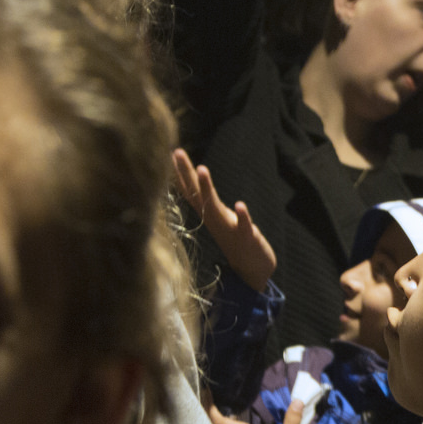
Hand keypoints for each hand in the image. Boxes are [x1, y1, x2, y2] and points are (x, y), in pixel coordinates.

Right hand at [175, 149, 275, 291]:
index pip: (191, 191)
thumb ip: (208, 203)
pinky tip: (240, 204)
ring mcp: (229, 229)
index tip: (171, 152)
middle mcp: (214, 220)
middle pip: (197, 194)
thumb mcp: (219, 219)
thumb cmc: (235, 240)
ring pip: (215, 208)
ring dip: (207, 189)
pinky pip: (243, 226)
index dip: (181, 173)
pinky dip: (242, 216)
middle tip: (177, 152)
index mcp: (209, 215)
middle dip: (187, 173)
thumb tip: (196, 184)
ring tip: (202, 169)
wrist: (252, 271)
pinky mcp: (247, 238)